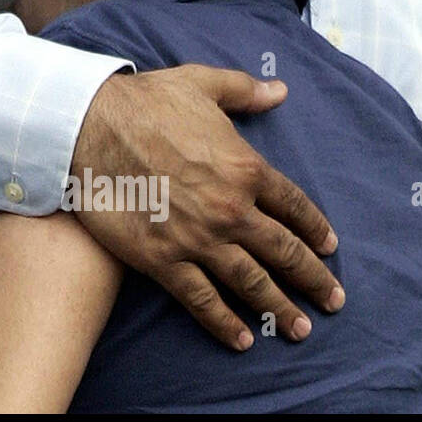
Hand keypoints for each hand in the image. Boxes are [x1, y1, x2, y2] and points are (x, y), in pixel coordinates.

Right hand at [71, 65, 343, 350]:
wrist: (89, 126)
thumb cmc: (144, 101)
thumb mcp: (200, 83)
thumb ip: (244, 90)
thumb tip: (280, 90)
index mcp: (245, 168)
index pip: (294, 206)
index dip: (315, 230)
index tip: (329, 249)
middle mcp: (230, 209)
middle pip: (283, 251)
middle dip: (313, 279)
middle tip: (332, 301)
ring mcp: (197, 238)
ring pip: (250, 281)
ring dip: (280, 308)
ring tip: (299, 329)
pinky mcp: (162, 258)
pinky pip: (201, 298)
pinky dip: (224, 322)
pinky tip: (242, 339)